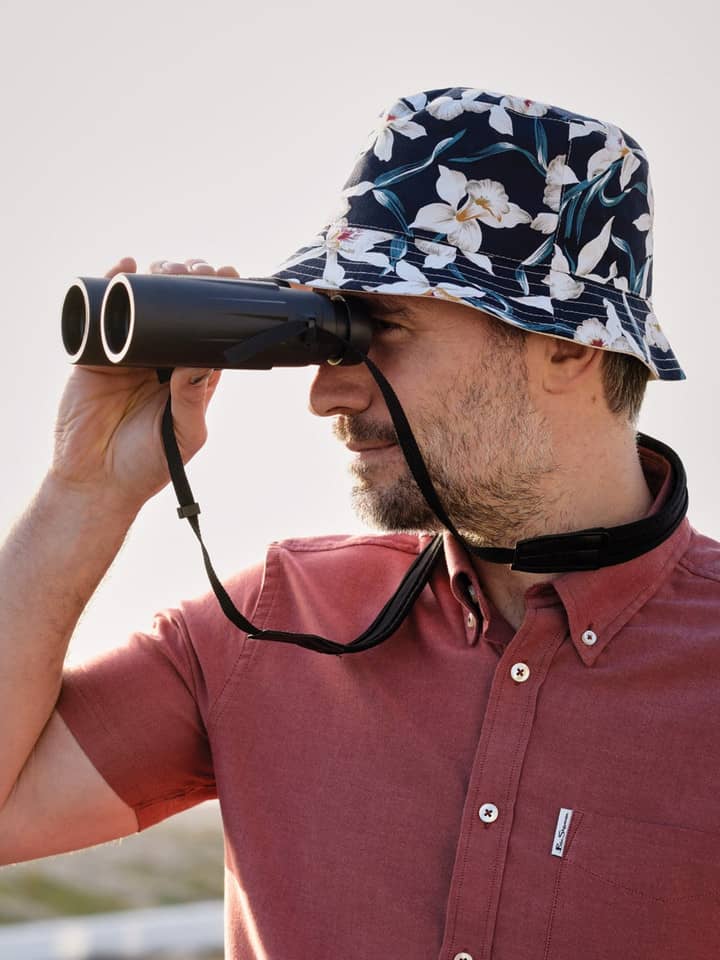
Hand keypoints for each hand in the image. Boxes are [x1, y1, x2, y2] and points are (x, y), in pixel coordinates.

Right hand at [51, 256, 228, 514]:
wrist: (96, 482)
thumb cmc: (147, 465)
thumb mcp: (185, 432)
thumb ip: (194, 398)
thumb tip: (200, 359)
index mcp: (192, 375)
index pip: (210, 331)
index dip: (221, 305)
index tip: (230, 281)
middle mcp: (163, 359)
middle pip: (180, 309)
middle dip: (191, 282)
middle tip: (199, 269)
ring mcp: (129, 352)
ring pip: (145, 303)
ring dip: (158, 277)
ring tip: (169, 267)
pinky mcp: (96, 352)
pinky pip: (104, 311)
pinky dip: (112, 283)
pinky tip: (126, 266)